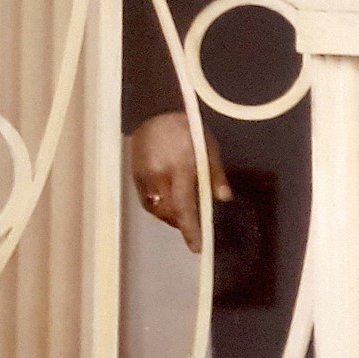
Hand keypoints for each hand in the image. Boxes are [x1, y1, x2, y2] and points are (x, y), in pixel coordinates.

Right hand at [130, 112, 231, 253]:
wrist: (153, 111)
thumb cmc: (186, 129)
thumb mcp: (208, 147)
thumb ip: (214, 174)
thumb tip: (223, 198)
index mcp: (179, 168)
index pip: (184, 206)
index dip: (190, 229)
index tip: (196, 246)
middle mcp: (159, 175)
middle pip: (169, 213)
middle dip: (181, 223)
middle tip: (193, 227)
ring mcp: (144, 176)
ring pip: (157, 209)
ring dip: (170, 217)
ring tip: (182, 215)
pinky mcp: (134, 176)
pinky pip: (147, 200)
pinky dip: (159, 207)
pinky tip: (168, 203)